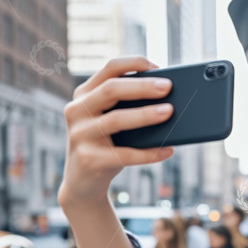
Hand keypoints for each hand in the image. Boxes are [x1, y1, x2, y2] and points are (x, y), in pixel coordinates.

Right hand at [58, 57, 174, 205]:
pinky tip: (168, 150)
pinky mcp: (89, 159)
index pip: (109, 69)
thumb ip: (129, 107)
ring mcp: (80, 135)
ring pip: (117, 119)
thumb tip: (169, 100)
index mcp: (85, 95)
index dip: (135, 64)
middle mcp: (77, 110)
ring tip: (170, 112)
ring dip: (145, 115)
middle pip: (112, 89)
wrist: (83, 183)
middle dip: (142, 86)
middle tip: (168, 87)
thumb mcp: (113, 122)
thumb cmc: (107, 146)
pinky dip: (149, 153)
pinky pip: (124, 154)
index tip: (159, 67)